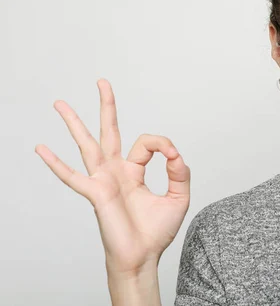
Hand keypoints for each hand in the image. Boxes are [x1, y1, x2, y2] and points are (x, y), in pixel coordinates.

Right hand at [35, 79, 190, 275]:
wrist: (144, 256)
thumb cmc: (157, 231)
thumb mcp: (178, 197)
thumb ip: (179, 172)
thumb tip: (175, 152)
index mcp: (134, 171)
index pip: (146, 143)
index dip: (163, 144)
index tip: (173, 155)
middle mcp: (116, 171)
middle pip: (109, 131)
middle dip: (106, 106)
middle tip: (102, 82)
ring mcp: (103, 180)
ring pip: (87, 145)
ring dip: (74, 123)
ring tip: (60, 103)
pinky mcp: (96, 194)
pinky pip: (73, 177)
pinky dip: (57, 163)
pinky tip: (41, 148)